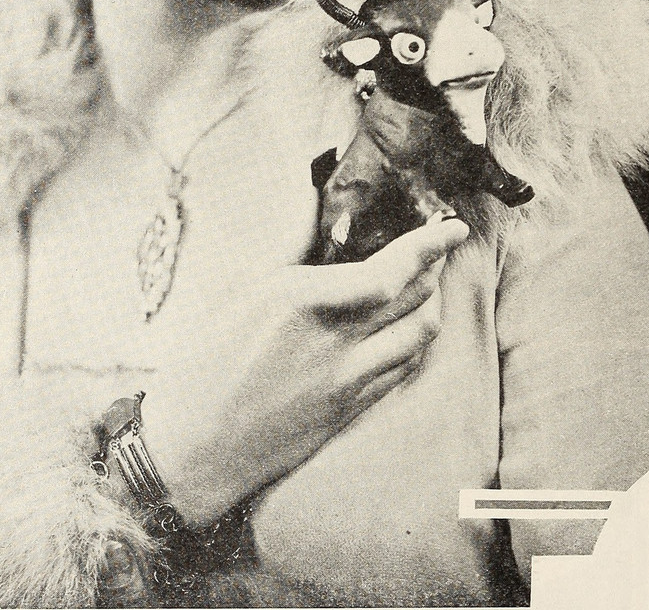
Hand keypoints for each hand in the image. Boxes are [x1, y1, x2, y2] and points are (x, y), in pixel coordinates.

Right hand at [137, 217, 468, 524]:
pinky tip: (407, 328)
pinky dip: (416, 340)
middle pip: (414, 298)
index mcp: (304, 301)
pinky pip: (403, 369)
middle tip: (437, 246)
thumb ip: (286, 244)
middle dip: (434, 266)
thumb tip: (310, 200)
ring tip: (426, 284)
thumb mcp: (238, 289)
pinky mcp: (350, 411)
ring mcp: (348, 382)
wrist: (195, 446)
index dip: (430, 246)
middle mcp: (336, 342)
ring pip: (420, 336)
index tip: (453, 227)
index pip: (391, 270)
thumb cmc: (204, 361)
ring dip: (432, 304)